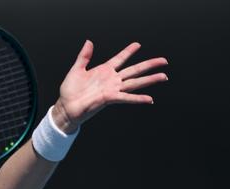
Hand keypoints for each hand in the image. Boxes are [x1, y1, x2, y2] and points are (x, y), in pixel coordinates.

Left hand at [52, 40, 168, 133]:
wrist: (66, 107)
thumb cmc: (70, 91)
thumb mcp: (76, 70)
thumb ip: (84, 56)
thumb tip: (89, 42)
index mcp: (104, 71)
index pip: (120, 59)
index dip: (128, 51)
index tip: (138, 44)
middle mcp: (111, 79)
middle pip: (134, 70)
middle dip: (149, 64)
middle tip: (164, 60)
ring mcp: (112, 89)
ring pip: (135, 82)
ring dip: (149, 80)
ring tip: (163, 76)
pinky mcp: (109, 98)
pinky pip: (126, 98)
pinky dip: (138, 98)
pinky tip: (150, 98)